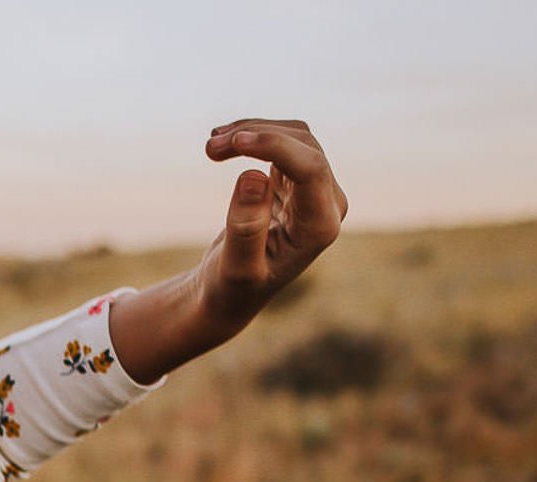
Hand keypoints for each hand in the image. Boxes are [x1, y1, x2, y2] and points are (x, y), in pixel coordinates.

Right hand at [194, 119, 348, 329]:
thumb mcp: (235, 268)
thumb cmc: (232, 288)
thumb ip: (246, 229)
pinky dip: (253, 136)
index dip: (274, 146)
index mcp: (320, 228)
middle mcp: (327, 204)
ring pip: (293, 137)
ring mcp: (315, 190)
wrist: (230, 293)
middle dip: (256, 136)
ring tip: (210, 145)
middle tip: (209, 147)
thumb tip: (254, 176)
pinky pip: (282, 142)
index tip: (234, 141)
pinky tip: (223, 143)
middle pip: (303, 146)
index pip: (310, 169)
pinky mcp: (298, 181)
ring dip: (252, 131)